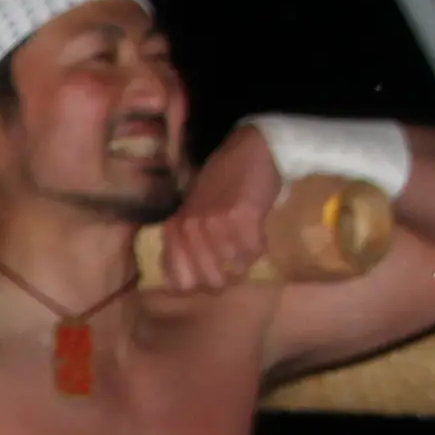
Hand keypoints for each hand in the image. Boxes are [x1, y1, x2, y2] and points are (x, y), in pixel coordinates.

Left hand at [151, 132, 280, 292]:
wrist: (249, 151)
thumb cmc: (221, 182)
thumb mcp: (193, 211)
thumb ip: (186, 241)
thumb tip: (185, 282)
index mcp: (175, 229)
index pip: (180, 282)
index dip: (199, 283)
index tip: (211, 272)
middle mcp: (190, 229)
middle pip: (211, 281)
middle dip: (228, 276)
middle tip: (235, 259)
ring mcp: (215, 224)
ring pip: (235, 269)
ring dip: (245, 258)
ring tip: (245, 236)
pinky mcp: (243, 219)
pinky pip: (254, 253)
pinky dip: (260, 246)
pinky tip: (257, 229)